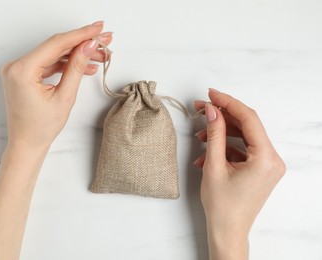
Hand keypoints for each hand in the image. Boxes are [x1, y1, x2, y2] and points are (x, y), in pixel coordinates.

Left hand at [0, 21, 112, 149]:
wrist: (27, 144)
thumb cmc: (41, 128)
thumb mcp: (65, 97)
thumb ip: (77, 68)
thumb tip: (88, 46)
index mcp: (22, 70)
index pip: (56, 44)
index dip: (81, 34)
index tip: (99, 29)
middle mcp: (16, 66)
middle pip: (55, 47)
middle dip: (82, 43)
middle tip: (104, 40)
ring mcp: (18, 69)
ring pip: (53, 54)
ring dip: (76, 54)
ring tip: (100, 56)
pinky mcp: (23, 74)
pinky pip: (48, 63)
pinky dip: (65, 64)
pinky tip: (85, 66)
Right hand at [194, 89, 285, 258]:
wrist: (227, 230)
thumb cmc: (222, 205)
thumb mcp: (214, 166)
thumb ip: (215, 134)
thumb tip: (213, 110)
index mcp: (266, 158)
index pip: (249, 119)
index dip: (228, 103)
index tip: (211, 94)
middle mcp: (273, 159)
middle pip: (247, 126)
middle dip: (223, 116)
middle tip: (202, 108)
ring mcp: (268, 164)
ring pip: (244, 136)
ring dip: (222, 132)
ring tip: (200, 134)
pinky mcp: (260, 168)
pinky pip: (244, 148)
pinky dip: (226, 146)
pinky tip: (207, 151)